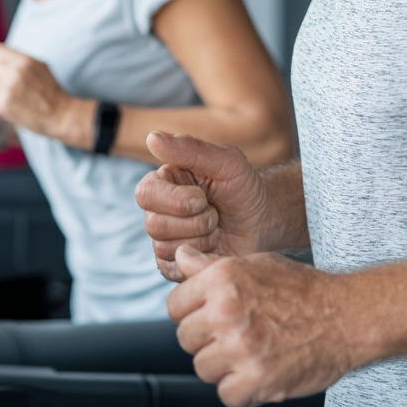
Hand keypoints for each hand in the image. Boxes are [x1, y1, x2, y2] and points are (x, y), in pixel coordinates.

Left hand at [0, 44, 88, 142]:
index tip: (4, 68)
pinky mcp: (3, 105)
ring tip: (0, 94)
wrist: (60, 115)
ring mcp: (8, 89)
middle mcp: (15, 72)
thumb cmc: (50, 90)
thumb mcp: (40, 66)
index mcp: (25, 60)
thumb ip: (17, 56)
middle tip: (3, 84)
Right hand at [134, 133, 268, 280]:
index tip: (204, 197)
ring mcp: (164, 238)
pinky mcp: (173, 263)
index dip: (176, 200)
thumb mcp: (228, 162)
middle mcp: (158, 209)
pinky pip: (171, 268)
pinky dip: (199, 258)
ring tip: (216, 228)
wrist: (261, 222)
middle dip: (195, 222)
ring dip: (201, 239)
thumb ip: (191, 149)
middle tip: (215, 214)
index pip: (145, 193)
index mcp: (165, 182)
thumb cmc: (243, 188)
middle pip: (154, 224)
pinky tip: (213, 247)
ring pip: (164, 247)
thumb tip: (152, 137)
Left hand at [168, 247, 356, 406]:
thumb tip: (180, 256)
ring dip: (223, 366)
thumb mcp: (255, 264)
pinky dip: (242, 391)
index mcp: (222, 279)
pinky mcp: (257, 380)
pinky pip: (227, 395)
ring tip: (249, 353)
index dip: (191, 312)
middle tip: (235, 335)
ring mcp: (240, 348)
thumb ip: (211, 266)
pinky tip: (259, 372)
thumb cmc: (301, 288)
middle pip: (185, 339)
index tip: (210, 317)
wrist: (346, 316)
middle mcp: (226, 311)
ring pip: (203, 368)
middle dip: (206, 340)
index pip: (174, 306)